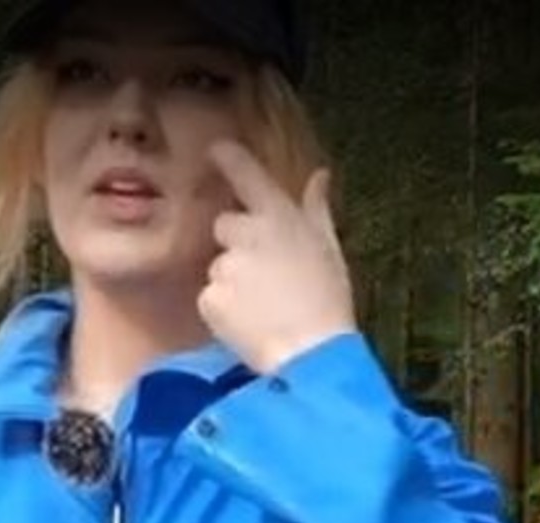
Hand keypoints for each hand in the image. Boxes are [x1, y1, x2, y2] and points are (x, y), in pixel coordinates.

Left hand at [198, 140, 356, 378]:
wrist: (310, 356)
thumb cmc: (328, 303)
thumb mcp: (329, 249)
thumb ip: (316, 209)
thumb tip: (319, 176)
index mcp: (279, 216)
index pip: (245, 173)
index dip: (228, 158)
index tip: (216, 150)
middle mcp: (246, 233)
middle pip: (224, 225)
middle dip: (237, 244)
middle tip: (264, 277)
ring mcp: (225, 266)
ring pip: (219, 266)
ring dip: (233, 282)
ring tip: (261, 308)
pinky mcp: (210, 298)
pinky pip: (210, 298)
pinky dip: (223, 310)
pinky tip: (248, 324)